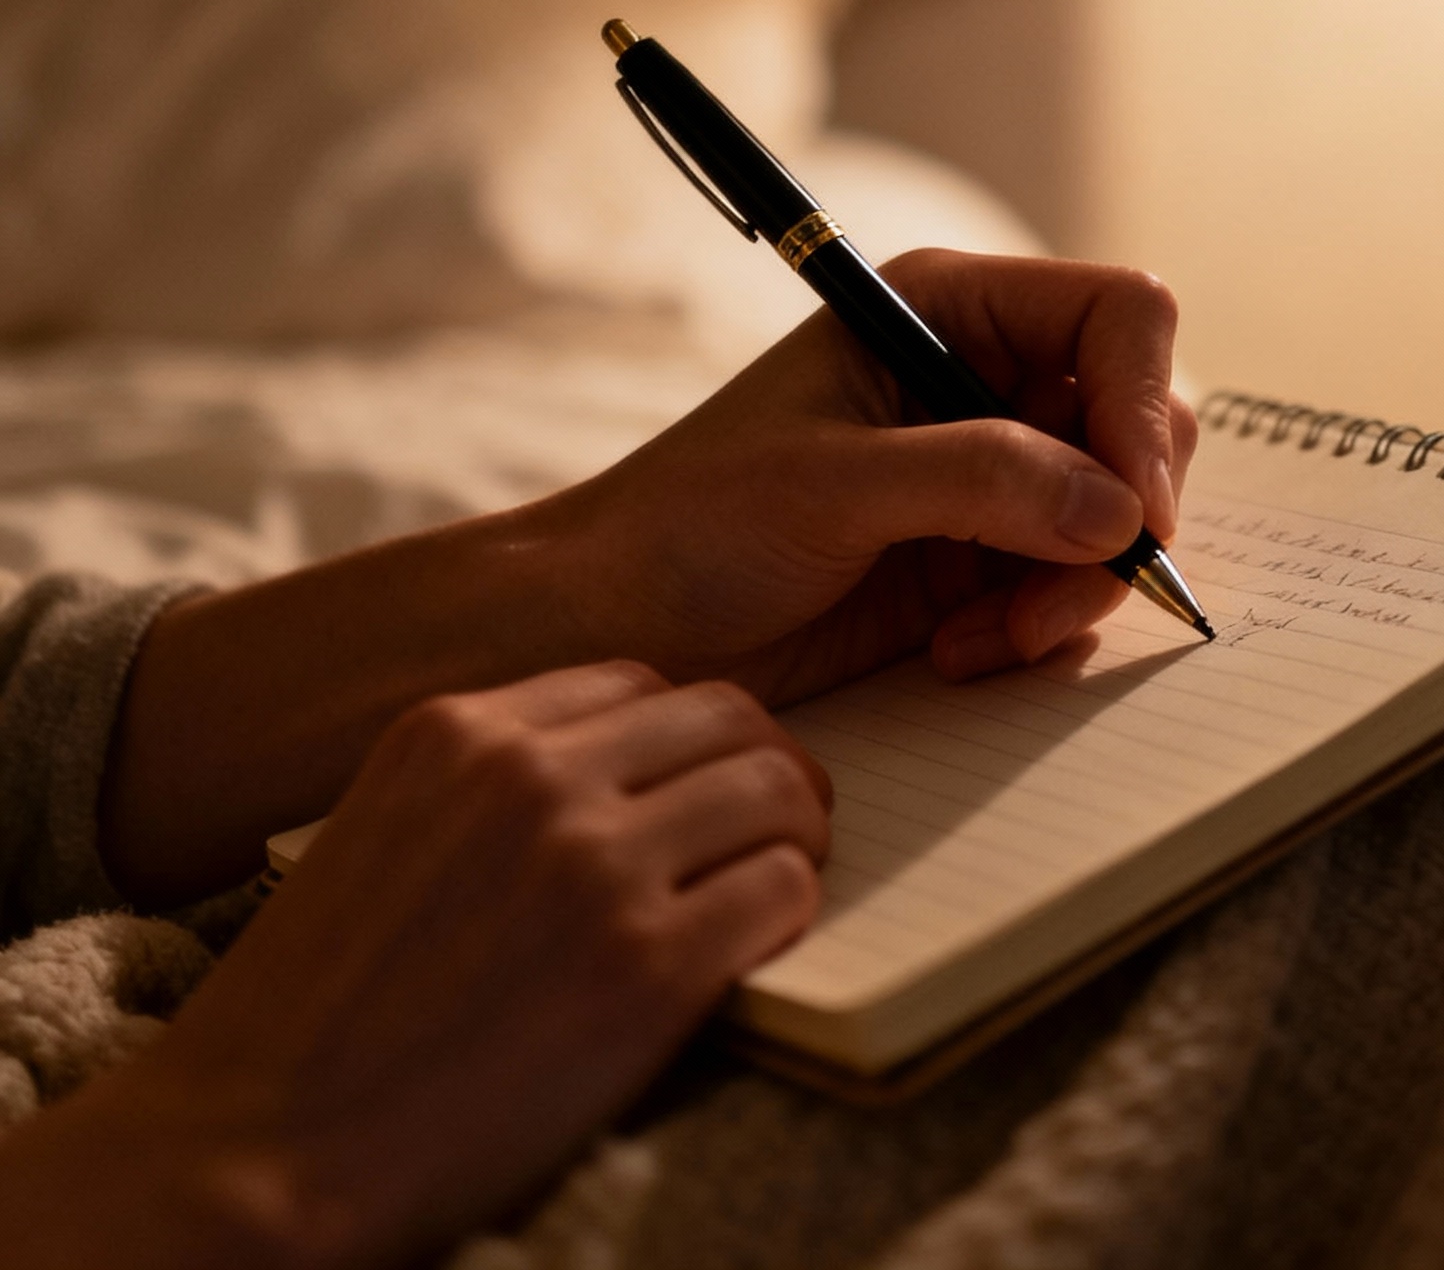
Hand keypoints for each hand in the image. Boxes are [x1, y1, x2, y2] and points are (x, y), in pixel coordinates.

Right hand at [3, 662, 829, 1268]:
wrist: (251, 1160)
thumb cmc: (312, 1015)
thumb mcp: (382, 830)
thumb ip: (489, 779)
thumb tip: (628, 765)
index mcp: (460, 730)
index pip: (641, 682)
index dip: (685, 737)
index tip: (699, 784)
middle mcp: (532, 776)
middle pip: (726, 716)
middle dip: (765, 765)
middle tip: (776, 823)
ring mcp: (593, 866)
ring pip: (774, 787)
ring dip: (793, 832)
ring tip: (777, 879)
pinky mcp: (645, 966)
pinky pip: (781, 889)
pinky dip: (791, 908)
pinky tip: (758, 944)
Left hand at [527, 250, 1199, 702]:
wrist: (623, 625)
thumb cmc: (693, 523)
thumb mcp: (832, 486)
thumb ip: (981, 482)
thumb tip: (1121, 511)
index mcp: (949, 309)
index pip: (1118, 316)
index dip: (1145, 405)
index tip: (1133, 510)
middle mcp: (985, 377)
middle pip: (1142, 419)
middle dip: (1117, 519)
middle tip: (1050, 598)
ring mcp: (993, 469)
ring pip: (1120, 514)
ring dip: (1073, 590)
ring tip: (987, 640)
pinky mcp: (985, 554)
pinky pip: (1074, 583)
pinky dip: (1039, 628)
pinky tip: (955, 651)